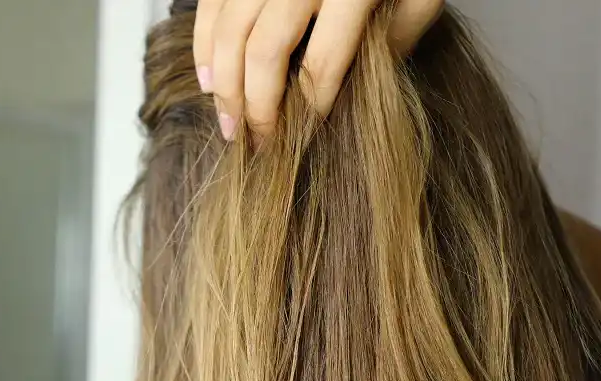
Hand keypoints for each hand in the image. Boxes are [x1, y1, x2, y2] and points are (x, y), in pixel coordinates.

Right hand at [193, 0, 444, 137]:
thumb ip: (398, 36)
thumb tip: (357, 88)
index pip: (322, 64)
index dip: (308, 110)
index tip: (302, 138)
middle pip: (264, 53)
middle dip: (256, 109)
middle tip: (255, 146)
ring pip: (229, 32)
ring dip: (222, 86)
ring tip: (228, 124)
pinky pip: (211, 6)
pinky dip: (203, 45)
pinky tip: (208, 78)